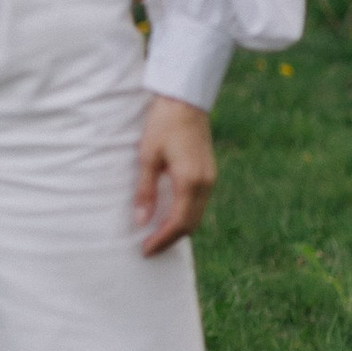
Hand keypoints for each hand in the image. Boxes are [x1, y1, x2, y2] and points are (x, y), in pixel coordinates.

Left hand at [133, 99, 215, 256]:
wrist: (184, 100)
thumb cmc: (163, 124)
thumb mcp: (147, 157)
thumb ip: (145, 191)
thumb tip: (141, 221)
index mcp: (190, 181)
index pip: (178, 223)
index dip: (162, 240)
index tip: (145, 250)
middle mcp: (205, 183)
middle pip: (191, 224)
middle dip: (170, 239)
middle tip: (149, 248)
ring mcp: (210, 178)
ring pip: (197, 215)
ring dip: (179, 229)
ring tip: (157, 236)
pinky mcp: (209, 172)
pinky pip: (199, 203)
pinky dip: (185, 215)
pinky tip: (170, 216)